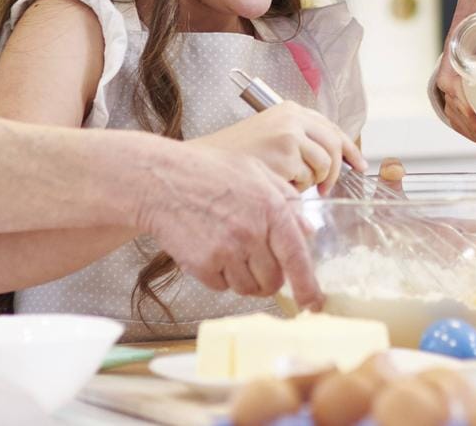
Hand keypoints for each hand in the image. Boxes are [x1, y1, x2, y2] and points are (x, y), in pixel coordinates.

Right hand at [134, 141, 322, 306]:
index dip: (308, 287)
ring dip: (244, 278)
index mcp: (271, 209)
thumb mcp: (257, 173)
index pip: (297, 257)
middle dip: (269, 278)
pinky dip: (219, 277)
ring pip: (248, 288)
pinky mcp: (202, 265)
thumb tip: (308, 231)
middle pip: (273, 280)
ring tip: (229, 251)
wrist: (161, 180)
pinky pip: (221, 287)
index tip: (314, 303)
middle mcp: (251, 233)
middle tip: (257, 262)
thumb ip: (287, 200)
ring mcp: (226, 251)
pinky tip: (210, 251)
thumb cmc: (209, 172)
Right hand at [194, 103, 366, 192]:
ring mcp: (289, 134)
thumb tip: (328, 164)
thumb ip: (298, 144)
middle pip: (333, 145)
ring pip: (322, 165)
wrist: (205, 166)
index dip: (349, 148)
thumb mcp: (268, 140)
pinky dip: (296, 189)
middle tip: (326, 189)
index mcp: (289, 110)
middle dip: (334, 172)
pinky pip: (306, 179)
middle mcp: (292, 117)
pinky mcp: (285, 154)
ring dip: (310, 182)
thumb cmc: (232, 159)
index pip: (331, 127)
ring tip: (287, 184)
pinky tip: (276, 185)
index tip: (359, 164)